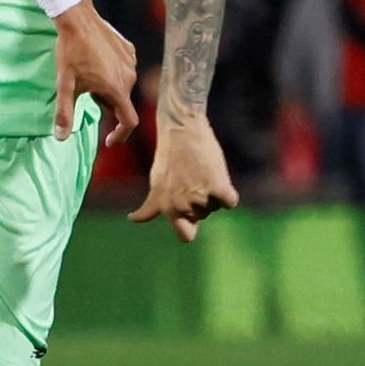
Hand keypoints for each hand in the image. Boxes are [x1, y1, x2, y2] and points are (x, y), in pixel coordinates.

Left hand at [51, 0, 137, 143]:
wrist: (78, 18)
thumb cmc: (70, 52)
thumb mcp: (64, 84)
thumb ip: (64, 112)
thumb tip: (61, 138)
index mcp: (116, 89)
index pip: (128, 121)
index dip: (120, 135)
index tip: (109, 141)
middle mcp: (129, 77)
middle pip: (121, 102)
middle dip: (105, 104)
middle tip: (85, 92)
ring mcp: (131, 62)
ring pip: (122, 85)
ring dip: (108, 88)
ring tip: (87, 74)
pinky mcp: (129, 50)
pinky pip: (124, 69)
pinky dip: (112, 73)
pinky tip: (95, 62)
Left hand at [130, 116, 238, 241]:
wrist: (181, 130)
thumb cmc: (170, 156)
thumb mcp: (156, 183)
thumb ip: (152, 206)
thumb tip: (133, 219)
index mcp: (166, 206)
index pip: (184, 235)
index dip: (189, 227)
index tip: (188, 218)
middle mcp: (181, 205)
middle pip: (203, 215)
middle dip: (201, 201)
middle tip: (192, 178)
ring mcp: (200, 197)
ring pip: (217, 206)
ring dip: (213, 192)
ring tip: (200, 172)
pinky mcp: (218, 187)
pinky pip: (230, 201)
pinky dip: (227, 190)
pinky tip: (215, 173)